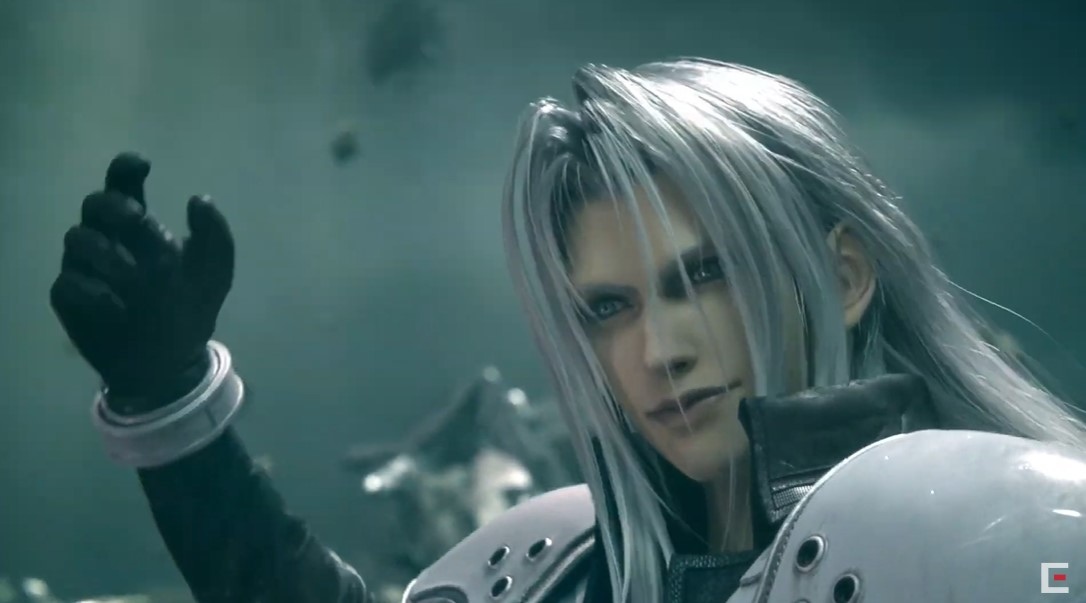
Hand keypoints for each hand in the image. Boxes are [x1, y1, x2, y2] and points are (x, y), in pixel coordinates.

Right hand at [50, 153, 234, 412]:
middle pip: (94, 204)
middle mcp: (109, 240)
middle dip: (113, 205)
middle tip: (139, 218)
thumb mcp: (214, 275)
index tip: (143, 165)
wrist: (171, 361)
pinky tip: (116, 306)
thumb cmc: (188, 309)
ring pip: (76, 238)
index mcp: (140, 228)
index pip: (124, 185)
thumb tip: (199, 198)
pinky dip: (92, 291)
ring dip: (107, 252)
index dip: (125, 168)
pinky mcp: (71, 299)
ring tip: (135, 277)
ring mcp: (86, 268)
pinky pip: (67, 283)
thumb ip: (215, 236)